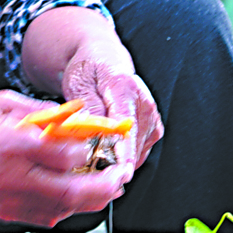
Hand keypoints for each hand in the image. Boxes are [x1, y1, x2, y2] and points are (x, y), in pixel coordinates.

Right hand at [0, 90, 132, 227]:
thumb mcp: (6, 102)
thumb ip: (45, 113)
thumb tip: (79, 119)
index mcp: (13, 144)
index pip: (66, 156)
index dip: (90, 152)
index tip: (101, 143)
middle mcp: (13, 177)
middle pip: (72, 192)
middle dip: (105, 187)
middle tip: (122, 177)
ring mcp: (10, 199)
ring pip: (64, 209)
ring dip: (92, 199)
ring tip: (106, 184)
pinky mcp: (7, 212)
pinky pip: (49, 216)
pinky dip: (69, 206)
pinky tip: (76, 192)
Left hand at [60, 50, 163, 171]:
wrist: (102, 60)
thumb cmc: (89, 70)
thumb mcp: (78, 84)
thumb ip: (88, 111)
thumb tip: (95, 137)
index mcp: (124, 88)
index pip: (126, 126)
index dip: (123, 151)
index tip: (121, 171)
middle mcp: (144, 104)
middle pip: (132, 144)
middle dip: (110, 159)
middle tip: (87, 161)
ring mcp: (152, 117)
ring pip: (135, 153)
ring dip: (116, 158)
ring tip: (95, 148)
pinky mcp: (153, 129)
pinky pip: (138, 153)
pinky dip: (123, 156)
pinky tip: (108, 146)